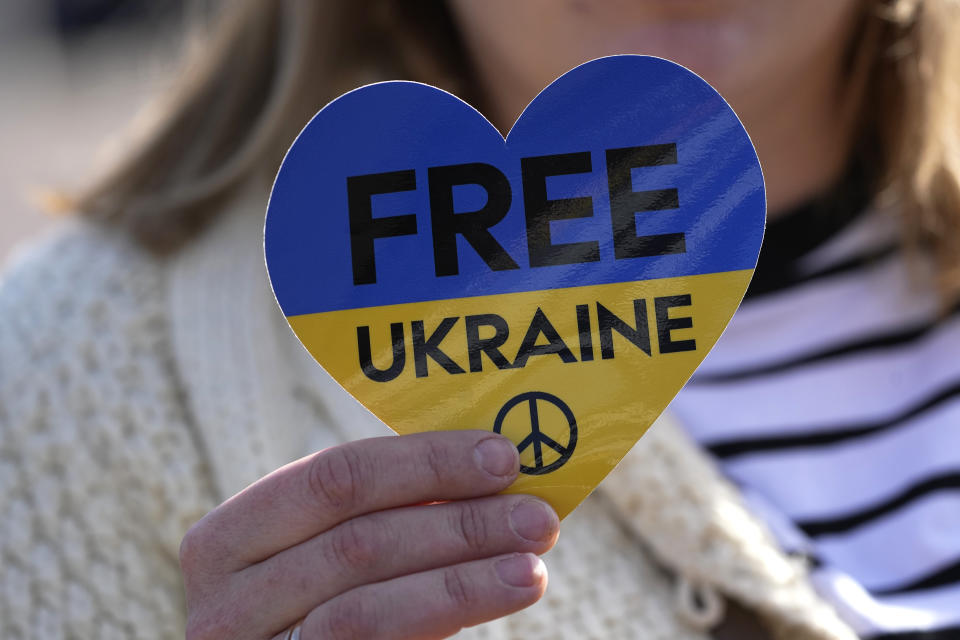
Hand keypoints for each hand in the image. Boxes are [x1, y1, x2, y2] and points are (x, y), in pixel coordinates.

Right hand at [180, 430, 558, 638]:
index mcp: (224, 540)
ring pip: (365, 610)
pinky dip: (441, 617)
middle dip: (457, 524)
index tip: (501, 456)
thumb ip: (377, 515)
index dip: (423, 463)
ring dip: (461, 580)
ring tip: (532, 566)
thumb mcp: (315, 556)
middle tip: (537, 516)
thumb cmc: (306, 607)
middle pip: (356, 543)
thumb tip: (484, 471)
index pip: (331, 478)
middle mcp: (222, 603)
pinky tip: (494, 599)